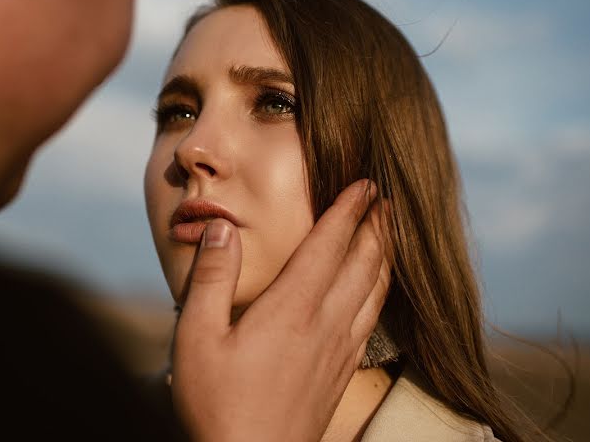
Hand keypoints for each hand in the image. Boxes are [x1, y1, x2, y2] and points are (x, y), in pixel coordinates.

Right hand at [171, 179, 390, 441]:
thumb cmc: (217, 405)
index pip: (329, 245)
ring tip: (392, 233)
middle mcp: (324, 325)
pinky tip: (378, 292)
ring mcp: (338, 351)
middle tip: (388, 198)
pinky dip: (382, 292)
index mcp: (291, 309)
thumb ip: (211, 278)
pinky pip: (372, 320)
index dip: (349, 210)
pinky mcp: (340, 374)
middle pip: (364, 263)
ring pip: (375, 291)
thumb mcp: (196, 337)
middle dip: (378, 226)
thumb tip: (221, 228)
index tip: (365, 183)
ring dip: (386, 256)